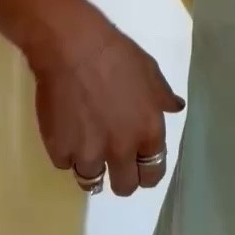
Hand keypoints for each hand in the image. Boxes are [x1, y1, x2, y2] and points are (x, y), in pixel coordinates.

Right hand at [31, 19, 183, 197]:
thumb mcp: (151, 72)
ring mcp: (88, 153)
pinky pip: (64, 163)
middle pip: (124, 186)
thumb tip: (176, 108)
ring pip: (91, 180)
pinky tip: (66, 132)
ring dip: (90, 167)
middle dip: (121, 179)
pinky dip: (66, 153)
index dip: (147, 174)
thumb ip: (163, 97)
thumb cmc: (116, 55)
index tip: (140, 170)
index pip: (153, 174)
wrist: (72, 47)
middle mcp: (121, 149)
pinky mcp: (59, 149)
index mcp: (148, 132)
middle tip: (112, 166)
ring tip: (86, 148)